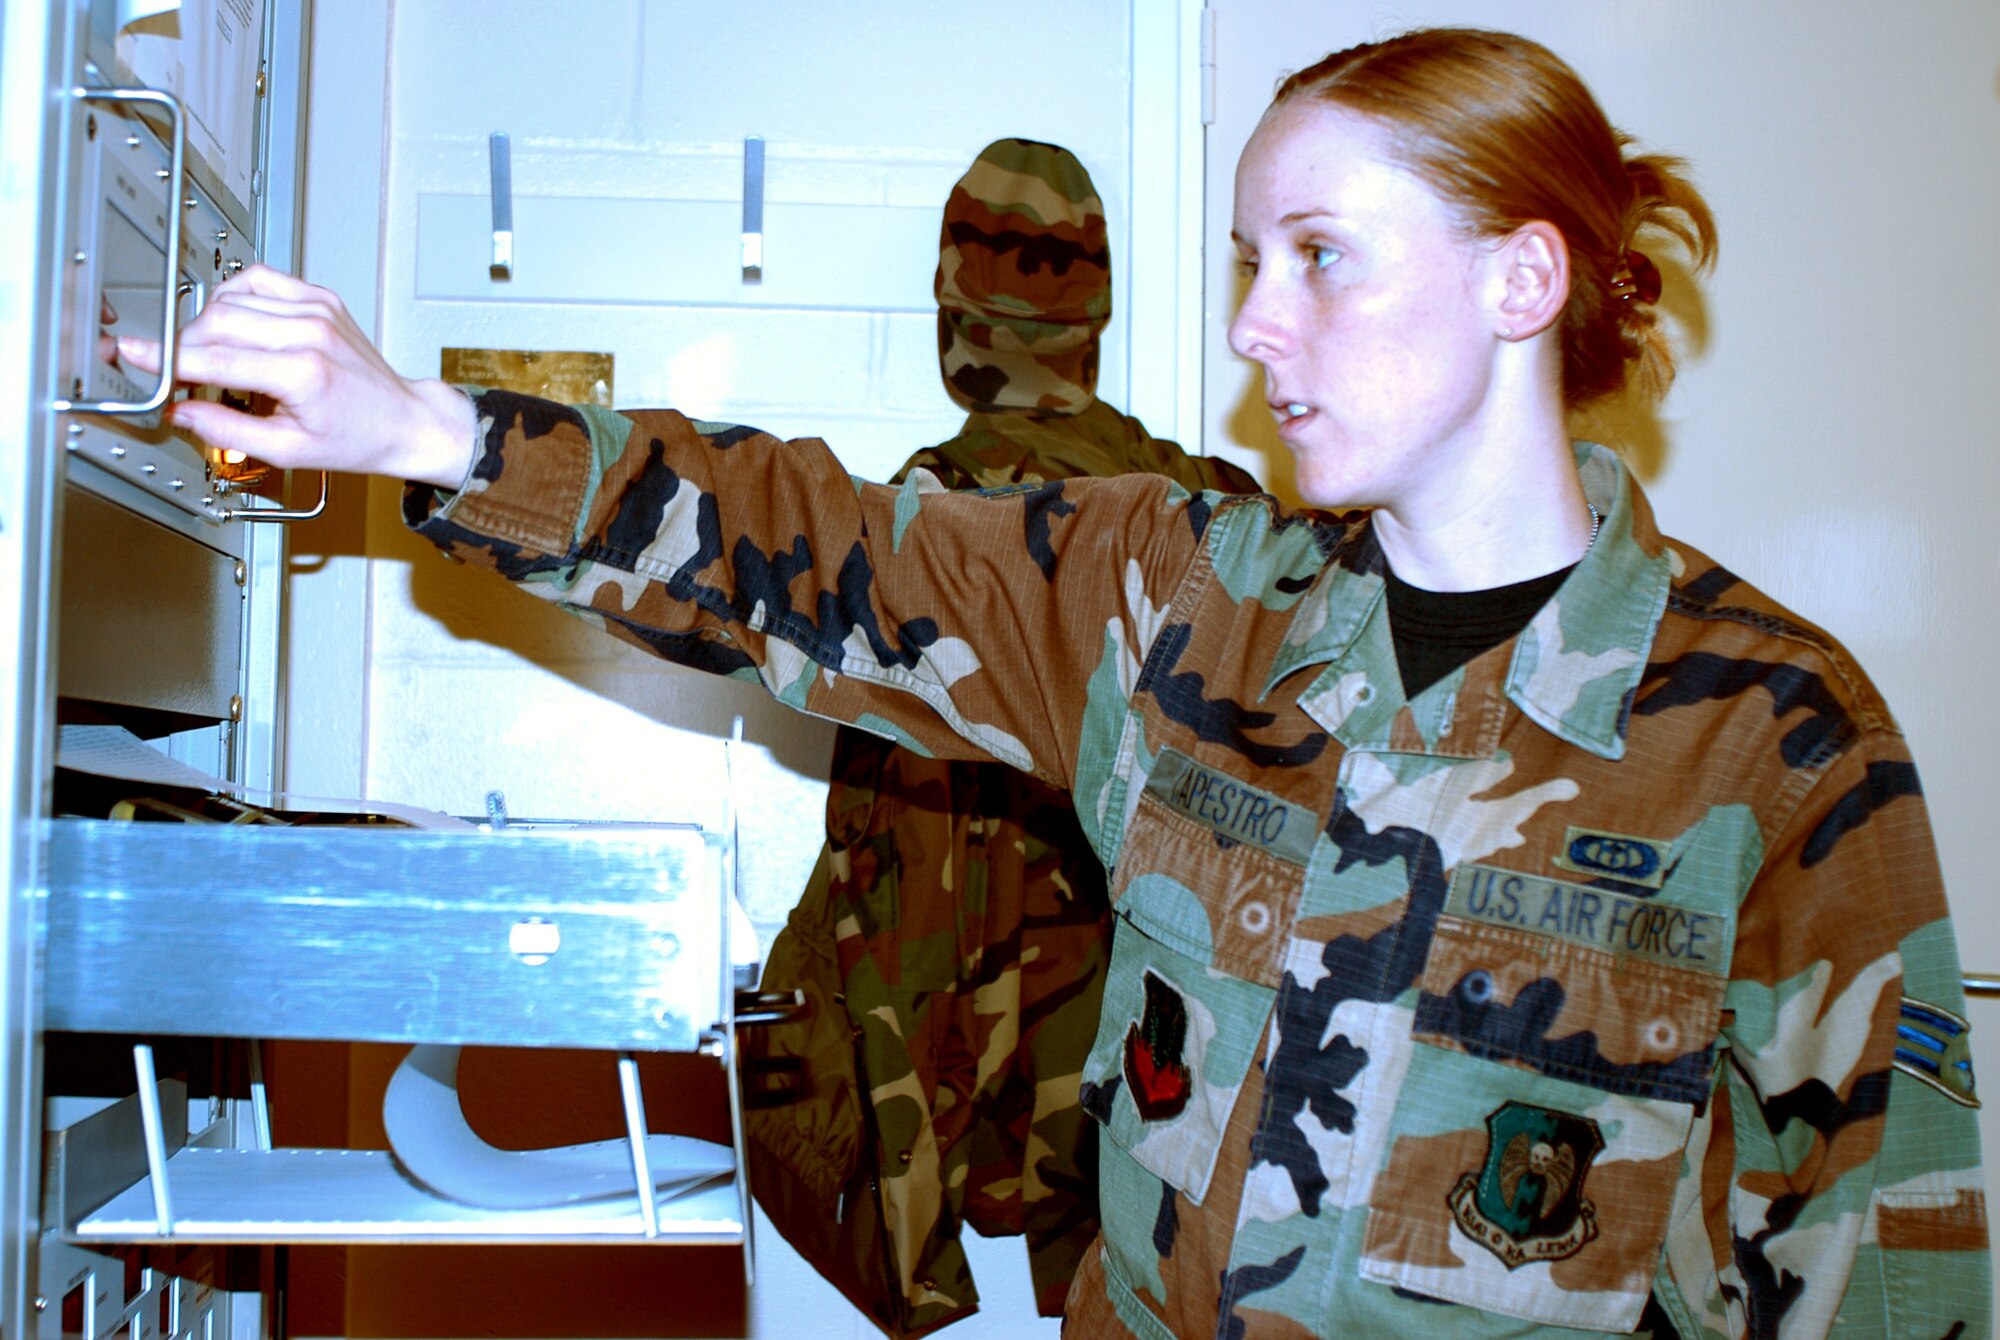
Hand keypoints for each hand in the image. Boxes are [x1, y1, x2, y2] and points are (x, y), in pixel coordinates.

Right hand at [119, 264, 475, 489]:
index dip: (166, 357)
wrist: (404, 419)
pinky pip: (260, 280)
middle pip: (216, 320)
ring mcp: (317, 309)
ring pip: (232, 296)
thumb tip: (179, 412)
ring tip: (212, 354)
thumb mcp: (288, 450)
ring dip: (207, 322)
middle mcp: (310, 331)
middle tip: (176, 367)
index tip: (134, 352)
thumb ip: (226, 430)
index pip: (213, 357)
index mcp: (301, 372)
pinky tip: (235, 322)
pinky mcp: (321, 297)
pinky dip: (236, 297)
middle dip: (183, 343)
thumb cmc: (359, 437)